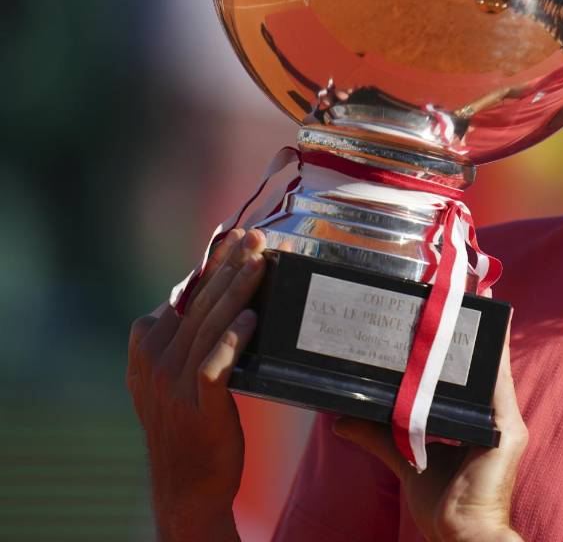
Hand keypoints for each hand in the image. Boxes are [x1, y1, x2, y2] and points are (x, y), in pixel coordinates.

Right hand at [126, 229, 268, 541]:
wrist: (186, 484)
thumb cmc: (189, 423)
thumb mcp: (172, 374)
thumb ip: (183, 336)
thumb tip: (212, 292)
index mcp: (145, 345)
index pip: (184, 293)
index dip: (210, 263)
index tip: (233, 234)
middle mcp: (154, 360)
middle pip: (198, 302)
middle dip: (229, 263)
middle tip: (256, 235)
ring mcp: (173, 383)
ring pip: (208, 325)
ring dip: (237, 289)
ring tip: (261, 262)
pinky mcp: (198, 405)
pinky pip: (215, 365)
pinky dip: (232, 339)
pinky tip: (252, 318)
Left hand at [333, 313, 526, 541]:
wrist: (462, 536)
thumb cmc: (443, 506)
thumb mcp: (405, 460)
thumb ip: (379, 437)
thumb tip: (342, 421)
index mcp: (475, 424)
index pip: (465, 377)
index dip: (458, 346)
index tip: (446, 314)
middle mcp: (493, 418)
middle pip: (478, 368)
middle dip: (469, 334)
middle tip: (454, 295)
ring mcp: (505, 424)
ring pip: (491, 370)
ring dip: (483, 336)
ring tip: (473, 301)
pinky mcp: (509, 432)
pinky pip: (500, 386)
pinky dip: (496, 357)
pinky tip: (493, 332)